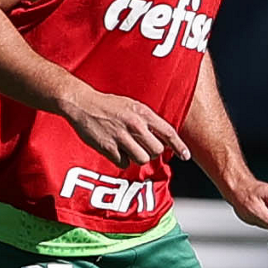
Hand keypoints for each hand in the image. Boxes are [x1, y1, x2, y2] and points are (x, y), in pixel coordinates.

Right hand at [63, 88, 190, 168]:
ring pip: (142, 159)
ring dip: (137, 158)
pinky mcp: (108, 147)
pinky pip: (124, 163)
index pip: (168, 132)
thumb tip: (162, 138)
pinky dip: (122, 160)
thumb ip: (147, 120)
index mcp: (142, 113)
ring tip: (129, 149)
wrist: (82, 104)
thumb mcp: (132, 106)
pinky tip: (116, 150)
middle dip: (152, 153)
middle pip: (156, 151)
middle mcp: (134, 125)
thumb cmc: (108, 105)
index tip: (185, 156)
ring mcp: (121, 137)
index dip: (179, 146)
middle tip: (143, 148)